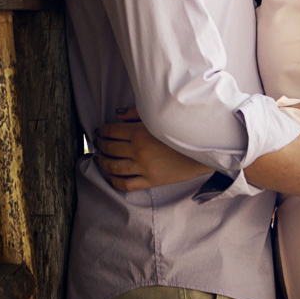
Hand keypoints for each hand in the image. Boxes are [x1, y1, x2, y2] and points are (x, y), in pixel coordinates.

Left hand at [93, 107, 211, 190]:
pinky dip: (115, 181)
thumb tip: (118, 114)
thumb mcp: (158, 117)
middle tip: (97, 143)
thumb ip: (136, 114)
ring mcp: (144, 168)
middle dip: (101, 145)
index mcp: (139, 133)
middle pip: (110, 149)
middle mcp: (138, 151)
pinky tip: (111, 176)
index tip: (99, 131)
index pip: (112, 132)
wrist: (202, 149)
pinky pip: (128, 184)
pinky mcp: (151, 181)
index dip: (102, 131)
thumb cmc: (181, 129)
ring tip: (99, 158)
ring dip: (103, 162)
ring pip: (115, 167)